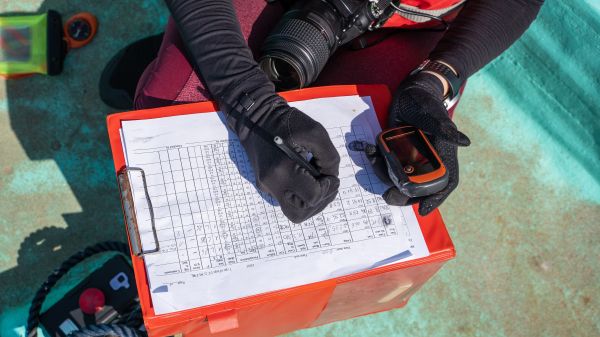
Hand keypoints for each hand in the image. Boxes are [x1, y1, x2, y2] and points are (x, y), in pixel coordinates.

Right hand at [219, 71, 339, 222]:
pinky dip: (302, 196)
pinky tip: (307, 179)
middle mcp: (272, 184)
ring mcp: (267, 187)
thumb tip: (331, 176)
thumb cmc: (285, 122)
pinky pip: (288, 201)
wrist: (255, 118)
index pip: (312, 197)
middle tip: (326, 183)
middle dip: (320, 201)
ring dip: (312, 203)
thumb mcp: (315, 132)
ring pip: (294, 212)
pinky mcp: (266, 186)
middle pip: (301, 213)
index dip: (327, 188)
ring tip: (319, 184)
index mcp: (282, 170)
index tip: (328, 174)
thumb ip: (329, 157)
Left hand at [369, 72, 469, 215]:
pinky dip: (376, 161)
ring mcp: (410, 156)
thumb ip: (446, 130)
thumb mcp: (435, 115)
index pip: (444, 182)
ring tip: (375, 159)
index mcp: (442, 155)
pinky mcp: (395, 150)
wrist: (409, 90)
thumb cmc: (427, 101)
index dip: (436, 198)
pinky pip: (386, 164)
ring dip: (384, 174)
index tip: (423, 211)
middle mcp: (426, 159)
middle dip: (403, 194)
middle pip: (418, 186)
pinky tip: (369, 150)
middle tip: (389, 197)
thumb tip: (464, 142)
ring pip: (398, 177)